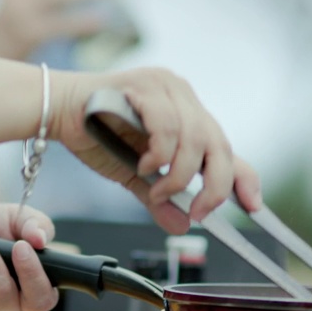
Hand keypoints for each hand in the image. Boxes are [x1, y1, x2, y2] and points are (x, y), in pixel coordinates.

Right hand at [48, 68, 262, 234]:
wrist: (57, 111)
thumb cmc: (94, 133)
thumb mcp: (135, 174)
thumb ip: (158, 197)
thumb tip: (182, 225)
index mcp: (186, 113)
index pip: (226, 147)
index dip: (243, 177)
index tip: (254, 206)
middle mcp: (183, 95)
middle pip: (219, 145)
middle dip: (212, 186)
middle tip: (197, 211)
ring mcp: (166, 86)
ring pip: (195, 139)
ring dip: (179, 175)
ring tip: (155, 188)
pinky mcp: (147, 85)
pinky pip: (167, 126)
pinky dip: (160, 153)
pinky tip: (144, 164)